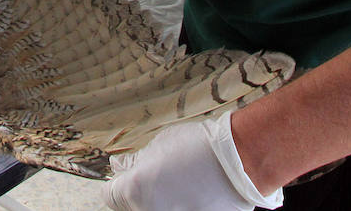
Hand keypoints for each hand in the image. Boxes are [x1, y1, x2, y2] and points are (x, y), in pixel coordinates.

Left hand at [103, 111, 282, 210]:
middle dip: (136, 195)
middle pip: (129, 208)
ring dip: (158, 204)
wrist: (239, 163)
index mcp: (135, 190)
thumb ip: (136, 161)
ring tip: (176, 188)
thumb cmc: (202, 149)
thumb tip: (120, 166)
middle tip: (156, 180)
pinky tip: (189, 197)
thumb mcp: (160, 145)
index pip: (110, 195)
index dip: (118, 184)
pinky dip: (178, 208)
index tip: (125, 179)